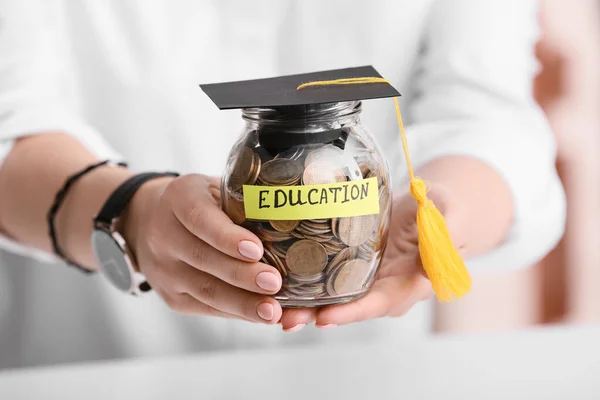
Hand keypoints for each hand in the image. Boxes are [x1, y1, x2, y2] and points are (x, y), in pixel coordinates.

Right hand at [121, 174, 282, 322]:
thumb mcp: (216, 189)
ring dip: (242, 303)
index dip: (227, 237)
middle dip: (242, 275)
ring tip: (271, 310)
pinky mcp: (172, 297)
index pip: (200, 219)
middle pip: (204, 259)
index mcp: (179, 199)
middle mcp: (164, 235)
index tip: (256, 249)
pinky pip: (207, 308)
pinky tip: (260, 315)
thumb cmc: (202, 203)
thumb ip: (244, 201)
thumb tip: (296, 220)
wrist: (150, 221)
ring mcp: (164, 270)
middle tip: (274, 283)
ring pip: (205, 290)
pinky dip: (237, 313)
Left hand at [281, 187, 460, 330]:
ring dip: (304, 304)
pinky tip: (277, 277)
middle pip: (348, 307)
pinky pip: (328, 276)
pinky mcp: (353, 264)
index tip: (324, 319)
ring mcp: (367, 278)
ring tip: (271, 308)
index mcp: (411, 283)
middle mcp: (385, 288)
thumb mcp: (451, 215)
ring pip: (333, 296)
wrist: (432, 204)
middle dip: (316, 315)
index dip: (352, 313)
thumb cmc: (446, 210)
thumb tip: (434, 252)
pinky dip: (304, 281)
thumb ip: (445, 232)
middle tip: (284, 319)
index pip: (379, 303)